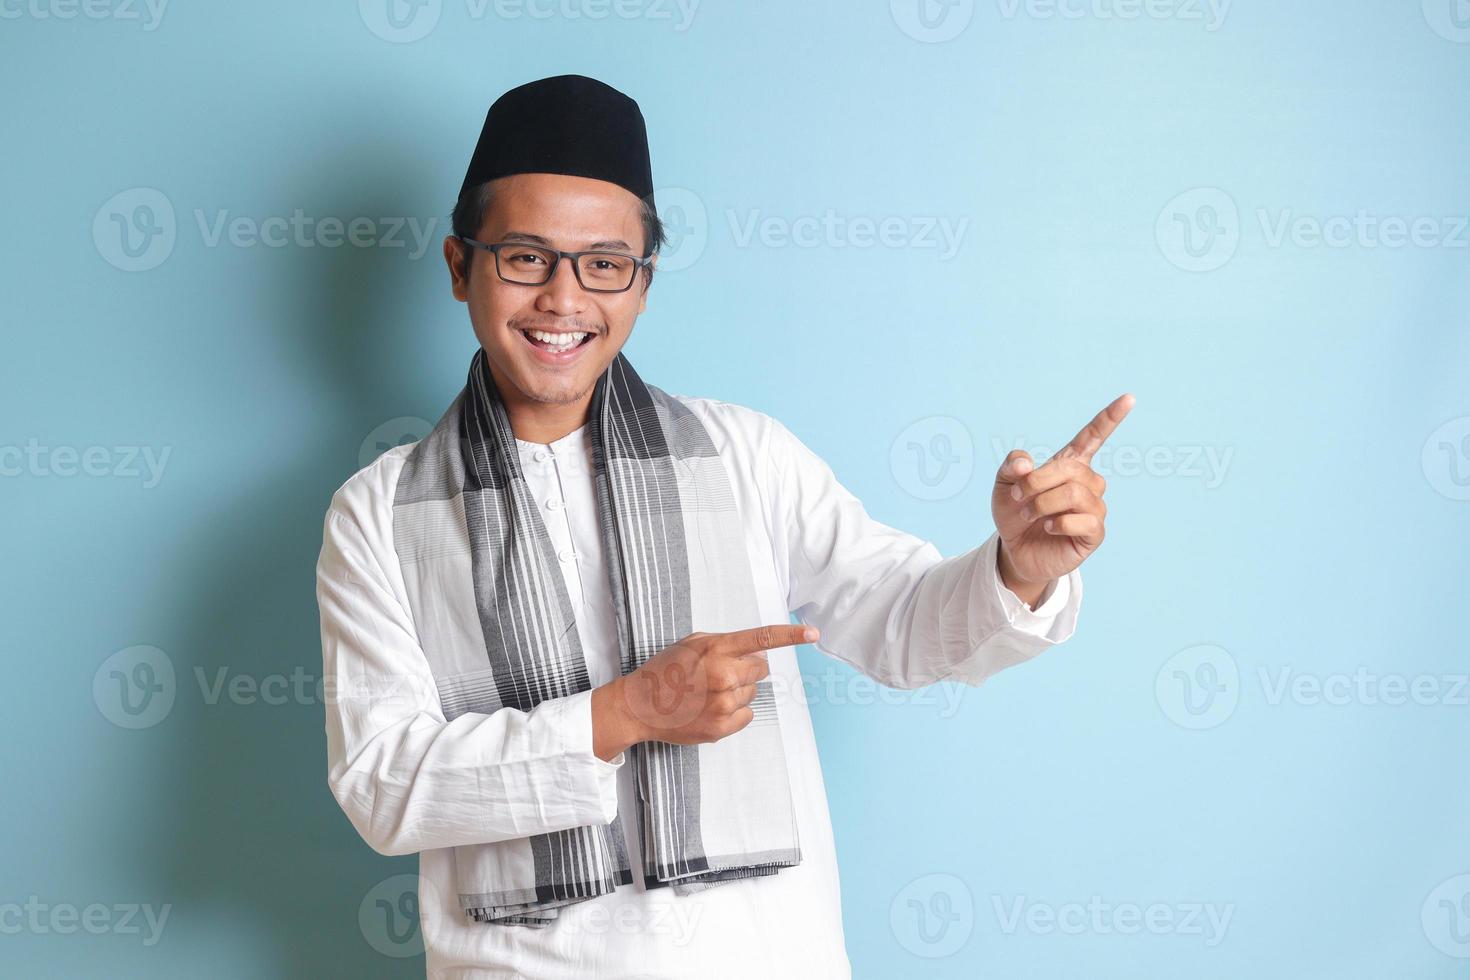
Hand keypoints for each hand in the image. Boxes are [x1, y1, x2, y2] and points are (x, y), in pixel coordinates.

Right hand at [591, 624, 817, 759]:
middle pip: (761, 669)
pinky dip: (734, 712)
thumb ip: (725, 644)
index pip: (762, 639)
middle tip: (720, 673)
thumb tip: (758, 653)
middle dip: (747, 669)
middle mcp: (723, 675)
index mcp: (716, 649)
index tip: (813, 634)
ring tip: (707, 692)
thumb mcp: (692, 644)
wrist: (639, 706)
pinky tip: (709, 708)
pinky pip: (746, 715)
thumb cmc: (664, 672)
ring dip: (737, 691)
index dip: (791, 636)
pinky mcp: (722, 727)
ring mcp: (724, 703)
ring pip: (752, 693)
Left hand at [991, 393, 1134, 605]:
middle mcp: (1087, 483)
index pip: (1093, 436)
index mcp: (1069, 464)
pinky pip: (1086, 520)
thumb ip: (1011, 466)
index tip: (1129, 398)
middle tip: (1017, 496)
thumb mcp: (1004, 484)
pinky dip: (1060, 522)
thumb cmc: (1015, 513)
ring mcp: (1094, 508)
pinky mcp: (1094, 533)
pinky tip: (1049, 527)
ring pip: (1077, 493)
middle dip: (1037, 481)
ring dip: (1044, 503)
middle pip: (1072, 469)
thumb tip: (1025, 464)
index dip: (1110, 418)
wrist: (1014, 551)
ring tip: (1029, 514)